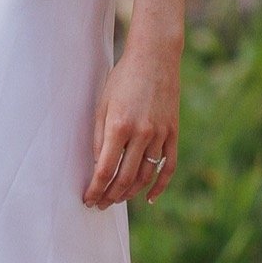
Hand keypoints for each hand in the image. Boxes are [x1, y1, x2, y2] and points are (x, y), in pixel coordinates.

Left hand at [83, 42, 179, 208]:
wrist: (154, 58)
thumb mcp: (103, 103)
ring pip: (146, 176)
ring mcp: (160, 135)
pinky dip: (160, 186)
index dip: (95, 188)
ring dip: (130, 192)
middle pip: (125, 178)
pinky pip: (168, 167)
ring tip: (117, 199)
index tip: (88, 199)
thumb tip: (98, 165)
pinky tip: (149, 197)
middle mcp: (141, 134)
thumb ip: (99, 136)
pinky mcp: (173, 134)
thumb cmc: (123, 78)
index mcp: (118, 126)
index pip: (105, 169)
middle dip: (110, 195)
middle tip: (100, 204)